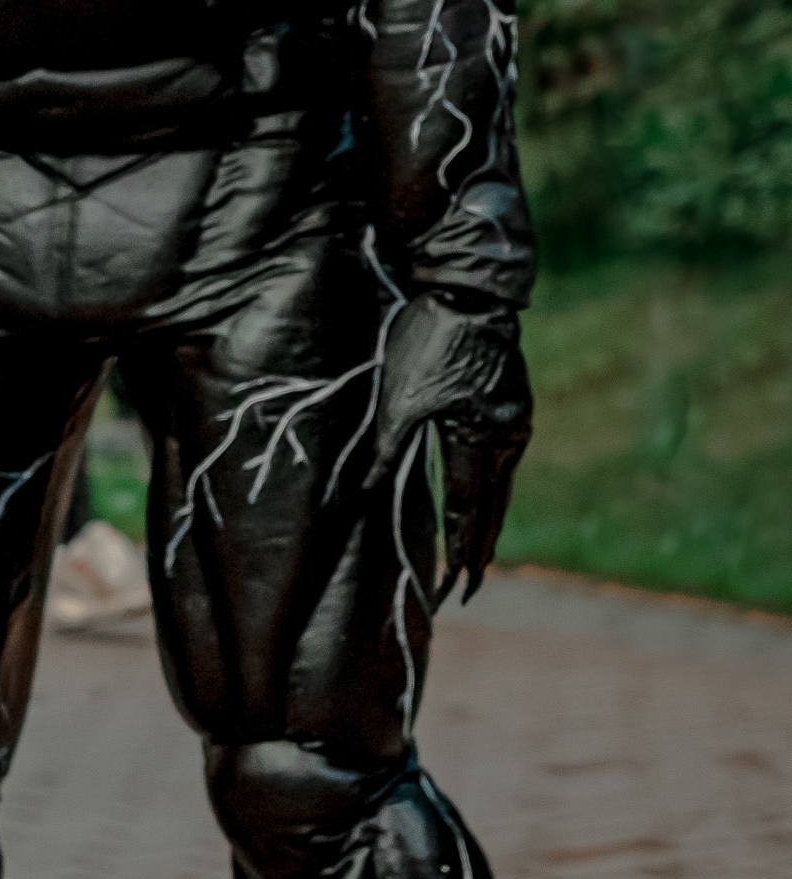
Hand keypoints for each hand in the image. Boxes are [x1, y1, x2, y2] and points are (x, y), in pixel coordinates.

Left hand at [370, 295, 532, 601]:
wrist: (468, 292)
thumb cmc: (427, 342)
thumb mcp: (399, 399)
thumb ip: (387, 450)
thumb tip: (363, 493)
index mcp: (478, 438)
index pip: (467, 510)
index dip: (458, 550)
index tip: (454, 584)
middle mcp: (507, 436)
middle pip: (493, 508)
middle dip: (477, 549)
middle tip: (468, 586)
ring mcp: (516, 420)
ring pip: (503, 486)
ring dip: (488, 522)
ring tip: (477, 555)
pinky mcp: (514, 405)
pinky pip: (505, 461)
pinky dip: (493, 489)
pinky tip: (486, 499)